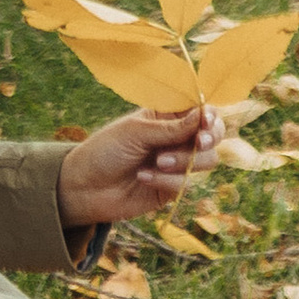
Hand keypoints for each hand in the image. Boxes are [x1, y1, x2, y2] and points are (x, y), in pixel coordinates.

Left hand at [56, 104, 221, 236]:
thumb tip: (202, 116)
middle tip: (197, 143)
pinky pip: (187, 183)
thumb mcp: (136, 132)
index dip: (210, 115)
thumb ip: (171, 128)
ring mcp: (177, 164)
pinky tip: (143, 176)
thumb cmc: (105, 151)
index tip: (205, 121)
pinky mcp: (173, 187)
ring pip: (206, 161)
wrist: (85, 188)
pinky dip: (167, 180)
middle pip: (212, 136)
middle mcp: (176, 138)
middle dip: (208, 139)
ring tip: (157, 162)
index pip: (200, 111)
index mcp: (167, 117)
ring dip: (184, 161)